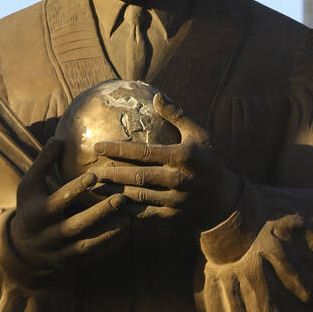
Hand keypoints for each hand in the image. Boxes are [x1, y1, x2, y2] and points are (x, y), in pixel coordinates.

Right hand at [9, 139, 130, 272]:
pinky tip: (125, 232)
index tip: (94, 175)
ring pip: (85, 246)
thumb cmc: (31, 204)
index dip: (74, 189)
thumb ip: (43, 163)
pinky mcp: (69, 262)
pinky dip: (108, 246)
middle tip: (120, 198)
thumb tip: (58, 138)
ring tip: (129, 219)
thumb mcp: (30, 184)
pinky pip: (91, 256)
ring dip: (108, 233)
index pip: (56, 202)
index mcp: (34, 214)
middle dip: (98, 213)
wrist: (23, 246)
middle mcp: (45, 237)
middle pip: (74, 226)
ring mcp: (57, 253)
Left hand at [91, 95, 241, 229]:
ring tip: (95, 186)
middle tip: (89, 170)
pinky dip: (126, 210)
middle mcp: (177, 179)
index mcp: (182, 156)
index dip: (119, 150)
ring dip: (114, 192)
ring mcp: (174, 200)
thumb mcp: (199, 134)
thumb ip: (176, 115)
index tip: (97, 146)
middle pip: (137, 177)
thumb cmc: (209, 161)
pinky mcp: (171, 216)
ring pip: (137, 197)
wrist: (223, 200)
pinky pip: (144, 214)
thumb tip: (156, 95)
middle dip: (111, 174)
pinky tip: (110, 204)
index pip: (144, 152)